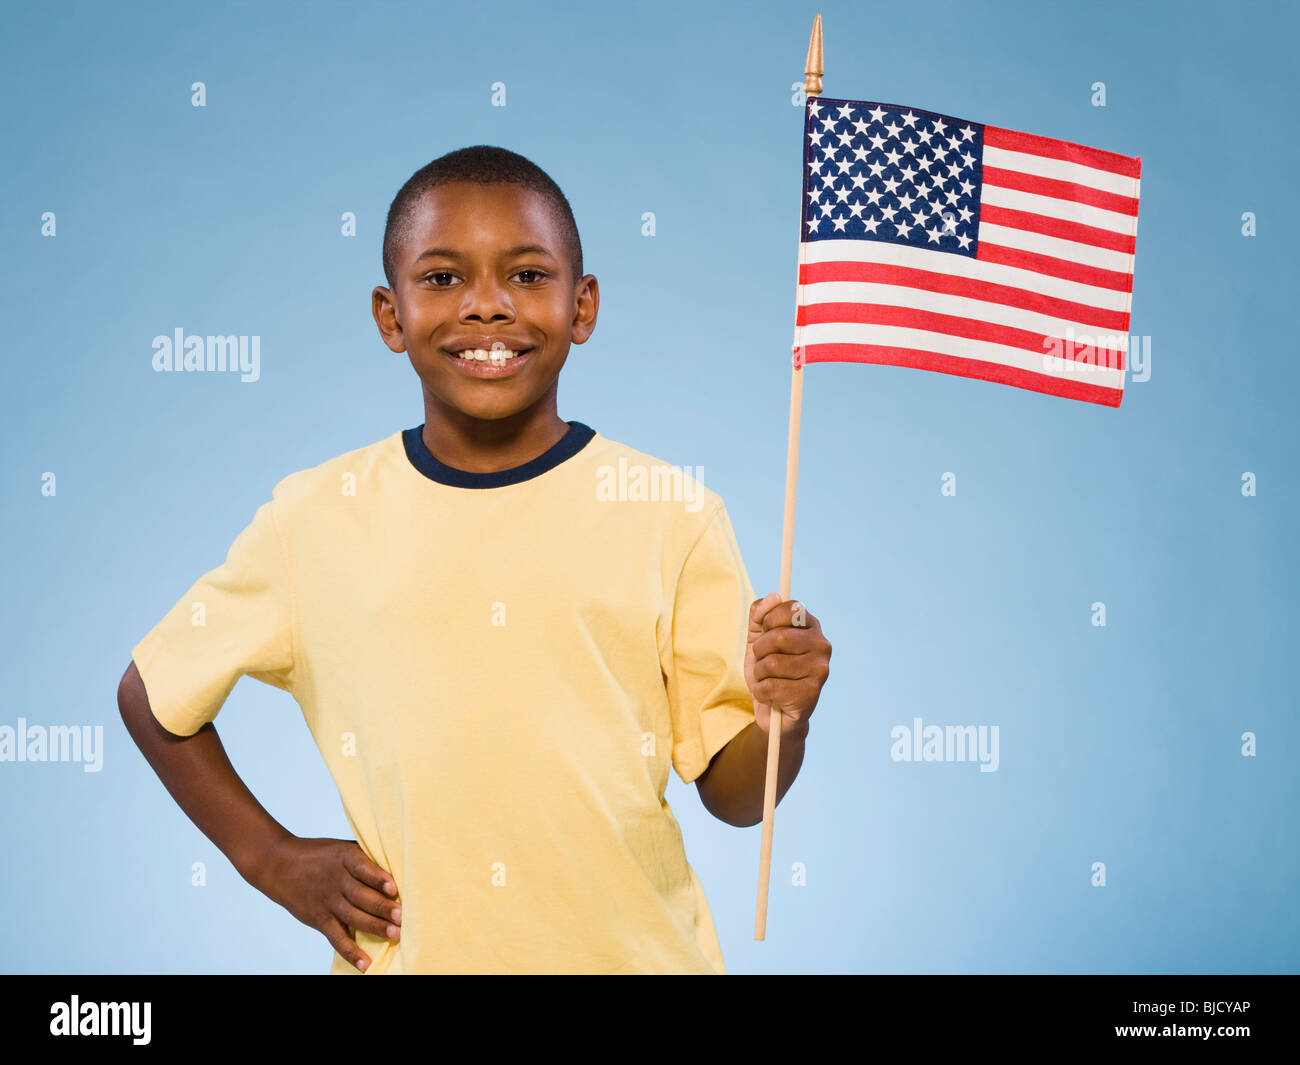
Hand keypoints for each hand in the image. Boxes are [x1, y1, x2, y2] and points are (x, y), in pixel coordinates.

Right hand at [256, 836, 400, 972]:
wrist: (279, 864)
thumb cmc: (320, 855)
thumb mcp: (341, 848)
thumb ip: (364, 859)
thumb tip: (398, 868)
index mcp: (344, 858)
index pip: (362, 868)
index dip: (378, 878)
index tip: (393, 887)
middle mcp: (336, 880)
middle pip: (361, 896)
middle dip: (382, 907)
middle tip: (402, 916)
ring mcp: (327, 901)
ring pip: (353, 916)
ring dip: (375, 927)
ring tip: (395, 934)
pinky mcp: (319, 918)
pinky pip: (336, 938)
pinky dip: (350, 952)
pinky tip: (365, 963)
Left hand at [745, 592, 831, 737]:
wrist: (773, 711)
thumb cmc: (768, 671)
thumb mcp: (757, 638)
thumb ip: (759, 615)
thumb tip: (773, 596)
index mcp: (812, 627)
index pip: (790, 608)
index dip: (769, 621)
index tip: (765, 633)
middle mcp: (822, 646)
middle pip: (778, 637)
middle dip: (760, 651)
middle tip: (763, 662)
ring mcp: (820, 670)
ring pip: (772, 663)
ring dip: (759, 674)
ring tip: (767, 680)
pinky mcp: (811, 695)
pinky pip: (770, 687)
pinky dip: (761, 693)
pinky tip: (771, 697)